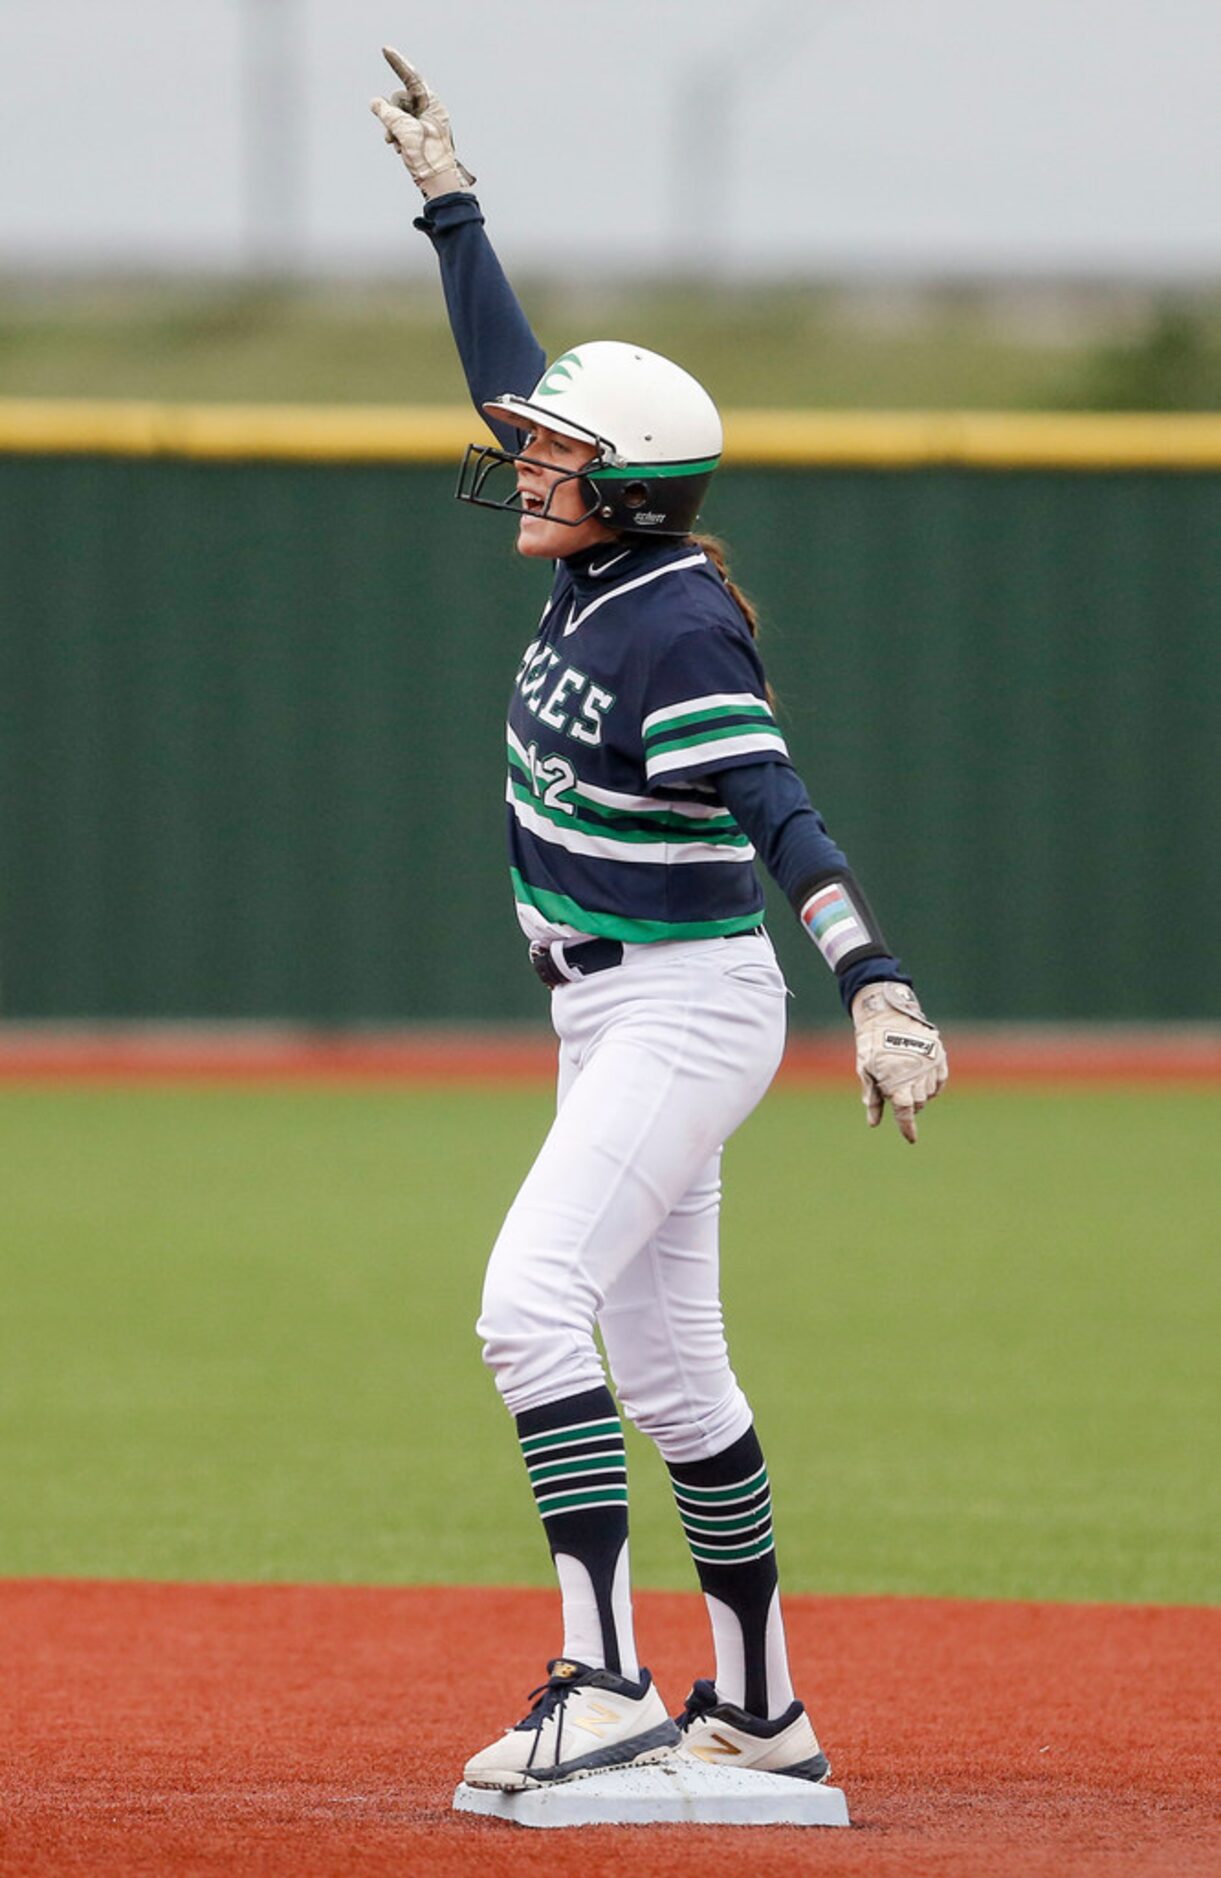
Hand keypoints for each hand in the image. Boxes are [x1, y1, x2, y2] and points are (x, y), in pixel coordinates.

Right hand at [369, 47, 475, 196]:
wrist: (437, 182)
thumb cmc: (428, 157)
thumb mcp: (404, 131)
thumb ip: (387, 113)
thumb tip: (375, 102)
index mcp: (432, 105)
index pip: (412, 78)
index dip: (398, 64)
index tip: (385, 50)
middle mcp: (428, 111)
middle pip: (399, 99)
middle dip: (392, 113)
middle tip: (396, 133)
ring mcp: (422, 123)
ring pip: (396, 114)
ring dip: (392, 128)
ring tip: (396, 144)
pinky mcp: (416, 135)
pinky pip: (399, 127)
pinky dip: (395, 136)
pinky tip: (398, 148)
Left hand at [851, 981, 947, 1143]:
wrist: (887, 1013)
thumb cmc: (871, 1043)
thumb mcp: (865, 1071)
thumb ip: (872, 1098)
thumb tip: (874, 1123)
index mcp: (898, 1080)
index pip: (905, 1111)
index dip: (907, 1127)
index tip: (911, 1139)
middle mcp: (918, 1074)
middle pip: (918, 1103)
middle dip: (907, 1102)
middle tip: (892, 1087)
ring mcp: (931, 1064)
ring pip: (929, 1093)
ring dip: (918, 1093)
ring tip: (904, 1076)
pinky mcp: (939, 1055)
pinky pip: (940, 1081)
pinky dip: (931, 1085)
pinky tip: (920, 1077)